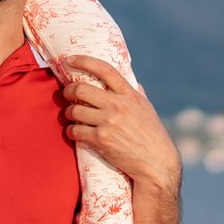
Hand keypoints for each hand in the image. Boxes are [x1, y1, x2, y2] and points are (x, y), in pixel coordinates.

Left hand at [58, 57, 181, 192]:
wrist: (157, 164)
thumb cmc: (153, 136)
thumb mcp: (147, 109)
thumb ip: (137, 94)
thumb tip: (132, 81)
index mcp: (130, 95)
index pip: (105, 69)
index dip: (84, 61)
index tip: (70, 59)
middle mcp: (118, 105)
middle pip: (81, 89)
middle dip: (68, 91)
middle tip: (66, 94)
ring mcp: (109, 122)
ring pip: (74, 110)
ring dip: (67, 113)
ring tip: (70, 115)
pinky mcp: (101, 139)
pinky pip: (75, 130)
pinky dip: (71, 131)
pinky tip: (73, 132)